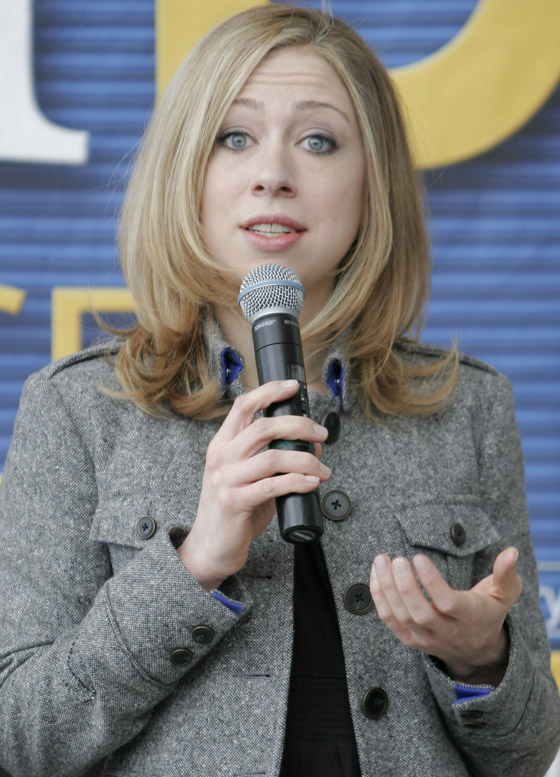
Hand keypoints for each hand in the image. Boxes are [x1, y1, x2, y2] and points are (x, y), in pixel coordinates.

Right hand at [178, 380, 329, 590]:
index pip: (243, 406)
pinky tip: (312, 483)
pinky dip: (299, 482)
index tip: (293, 386)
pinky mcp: (235, 502)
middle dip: (299, 426)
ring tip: (323, 469)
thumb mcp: (250, 477)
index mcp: (222, 445)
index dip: (269, 391)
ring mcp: (226, 480)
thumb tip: (312, 443)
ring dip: (306, 460)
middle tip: (321, 433)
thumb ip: (274, 459)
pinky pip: (274, 486)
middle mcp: (221, 458)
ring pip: (273, 457)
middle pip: (263, 426)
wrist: (211, 548)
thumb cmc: (234, 511)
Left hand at [369, 547, 521, 684]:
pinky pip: (389, 620)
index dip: (431, 581)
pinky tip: (376, 574)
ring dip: (387, 588)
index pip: (446, 602)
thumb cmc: (487, 613)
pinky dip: (379, 597)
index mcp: (469, 616)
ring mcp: (425, 637)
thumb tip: (511, 552)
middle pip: (419, 612)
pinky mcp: (410, 639)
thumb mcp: (504, 594)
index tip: (419, 557)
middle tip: (395, 559)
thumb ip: (506, 574)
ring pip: (401, 616)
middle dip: (404, 585)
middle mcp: (445, 630)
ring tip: (382, 560)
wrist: (475, 650)